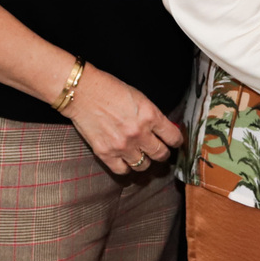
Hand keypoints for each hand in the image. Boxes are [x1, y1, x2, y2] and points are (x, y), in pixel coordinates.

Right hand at [64, 66, 183, 174]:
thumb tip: (165, 131)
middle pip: (161, 154)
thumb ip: (153, 116)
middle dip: (163, 153)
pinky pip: (123, 170)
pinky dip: (126, 167)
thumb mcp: (140, 98)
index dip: (176, 141)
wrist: (82, 92)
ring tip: (141, 155)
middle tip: (160, 150)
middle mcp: (139, 133)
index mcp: (150, 116)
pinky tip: (126, 159)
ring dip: (145, 161)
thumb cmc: (111, 90)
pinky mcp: (105, 153)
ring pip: (144, 165)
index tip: (174, 142)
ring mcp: (122, 145)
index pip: (173, 138)